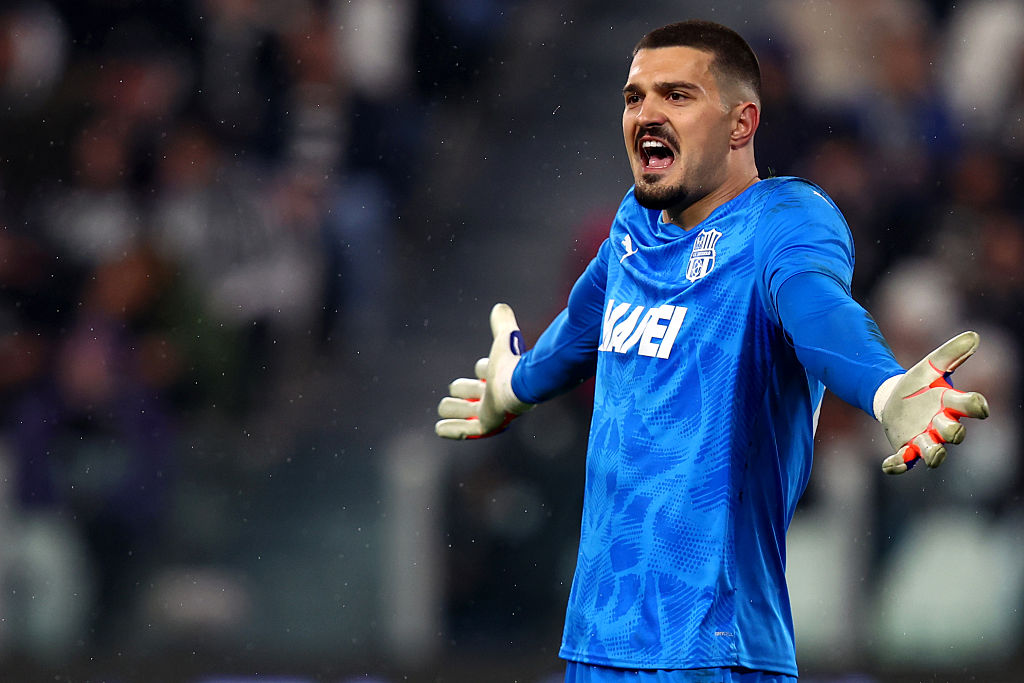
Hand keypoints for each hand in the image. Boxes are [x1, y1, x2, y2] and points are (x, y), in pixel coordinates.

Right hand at [435, 303, 532, 438]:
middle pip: (466, 391)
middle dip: (463, 388)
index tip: (488, 369)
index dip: (482, 369)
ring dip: (453, 408)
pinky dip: (451, 429)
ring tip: (446, 406)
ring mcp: (489, 413)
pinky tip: (439, 429)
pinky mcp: (486, 426)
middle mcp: (494, 396)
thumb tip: (500, 306)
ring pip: (459, 410)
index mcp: (500, 376)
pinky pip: (464, 431)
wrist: (520, 384)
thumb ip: (502, 323)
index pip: (481, 371)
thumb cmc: (512, 363)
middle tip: (466, 389)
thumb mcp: (504, 339)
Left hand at [879, 331, 989, 474]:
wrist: (894, 399)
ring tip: (935, 455)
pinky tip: (888, 466)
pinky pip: (904, 462)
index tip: (980, 407)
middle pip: (954, 433)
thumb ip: (950, 353)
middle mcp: (941, 425)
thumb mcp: (930, 366)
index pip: (970, 405)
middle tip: (948, 428)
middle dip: (953, 432)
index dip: (976, 406)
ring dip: (935, 454)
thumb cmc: (919, 384)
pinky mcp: (905, 448)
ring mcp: (923, 439)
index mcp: (950, 403)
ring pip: (934, 452)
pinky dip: (897, 466)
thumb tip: (974, 335)